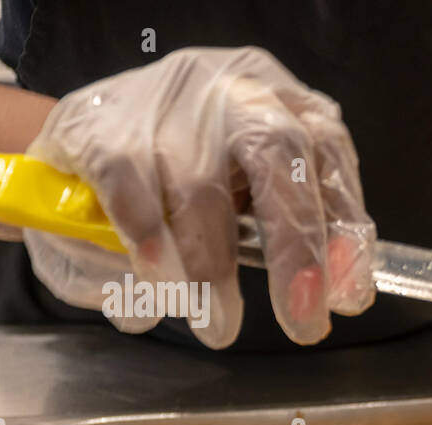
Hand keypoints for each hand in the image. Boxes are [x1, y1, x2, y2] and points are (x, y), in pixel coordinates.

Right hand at [23, 46, 374, 347]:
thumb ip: (307, 232)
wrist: (84, 135)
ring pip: (198, 190)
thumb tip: (347, 294)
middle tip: (301, 323)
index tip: (347, 297)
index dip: (343, 227)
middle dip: (295, 247)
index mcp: (281, 103)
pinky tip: (155, 299)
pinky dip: (149, 259)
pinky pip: (130, 202)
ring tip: (216, 327)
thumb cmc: (190, 169)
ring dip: (211, 275)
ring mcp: (162, 102)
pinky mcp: (98, 129)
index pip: (329, 155)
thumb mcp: (258, 190)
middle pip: (277, 154)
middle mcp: (229, 90)